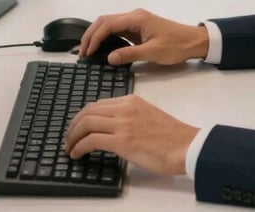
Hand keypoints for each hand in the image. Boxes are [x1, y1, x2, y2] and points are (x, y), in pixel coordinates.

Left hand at [64, 95, 197, 175]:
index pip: (98, 104)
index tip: (78, 128)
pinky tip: (77, 154)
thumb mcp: (148, 116)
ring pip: (86, 123)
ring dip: (73, 136)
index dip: (83, 117)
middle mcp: (125, 108)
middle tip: (68, 138)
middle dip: (73, 125)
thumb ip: (130, 117)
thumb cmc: (172, 136)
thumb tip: (113, 130)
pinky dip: (79, 147)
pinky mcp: (122, 141)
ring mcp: (123, 123)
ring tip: (69, 147)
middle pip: (88, 111)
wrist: (186, 145)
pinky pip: (92, 140)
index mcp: (131, 101)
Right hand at [78, 8, 208, 65]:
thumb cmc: (176, 45)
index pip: (108, 24)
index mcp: (136, 19)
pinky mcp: (138, 28)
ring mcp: (136, 21)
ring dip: (97, 35)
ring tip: (88, 51)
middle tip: (82, 52)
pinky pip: (117, 30)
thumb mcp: (153, 52)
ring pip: (110, 24)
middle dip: (91, 35)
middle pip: (105, 21)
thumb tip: (109, 58)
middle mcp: (134, 16)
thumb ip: (130, 54)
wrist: (193, 41)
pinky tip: (102, 48)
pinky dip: (106, 37)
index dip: (95, 37)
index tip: (87, 52)